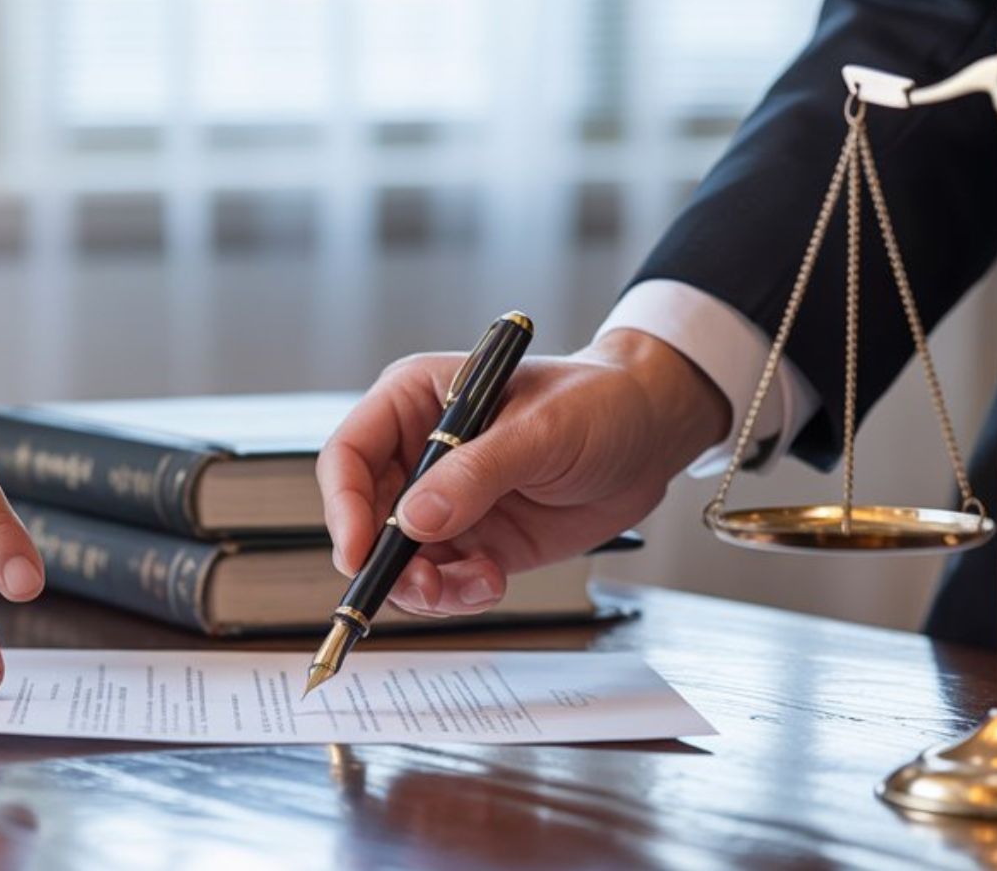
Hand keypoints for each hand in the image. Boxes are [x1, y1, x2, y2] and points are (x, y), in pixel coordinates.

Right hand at [316, 329, 728, 616]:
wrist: (652, 435)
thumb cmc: (598, 402)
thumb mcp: (540, 430)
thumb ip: (476, 474)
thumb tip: (416, 518)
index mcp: (415, 403)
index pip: (350, 454)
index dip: (344, 505)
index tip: (359, 550)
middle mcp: (420, 455)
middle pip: (365, 518)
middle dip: (385, 560)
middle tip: (419, 585)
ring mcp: (447, 502)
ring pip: (400, 560)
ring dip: (425, 587)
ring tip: (472, 585)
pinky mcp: (476, 541)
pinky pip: (443, 581)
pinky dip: (459, 594)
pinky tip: (492, 580)